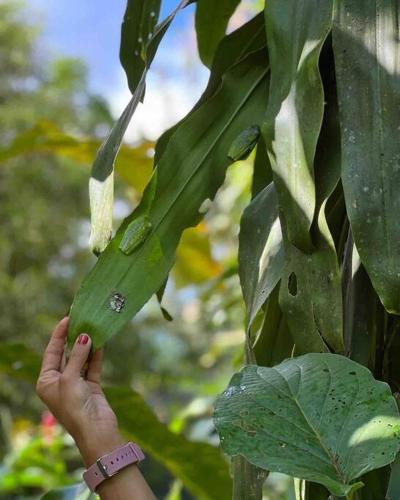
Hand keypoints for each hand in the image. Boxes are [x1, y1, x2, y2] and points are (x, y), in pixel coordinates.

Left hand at [36, 317, 122, 465]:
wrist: (95, 431)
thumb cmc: (74, 407)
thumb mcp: (70, 379)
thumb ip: (77, 356)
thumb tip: (84, 336)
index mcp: (46, 381)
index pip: (51, 352)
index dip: (58, 335)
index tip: (67, 318)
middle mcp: (60, 381)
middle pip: (67, 354)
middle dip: (73, 338)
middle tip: (81, 320)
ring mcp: (77, 383)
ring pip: (81, 358)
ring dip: (87, 345)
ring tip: (93, 327)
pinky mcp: (92, 386)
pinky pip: (93, 365)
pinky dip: (96, 355)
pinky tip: (101, 342)